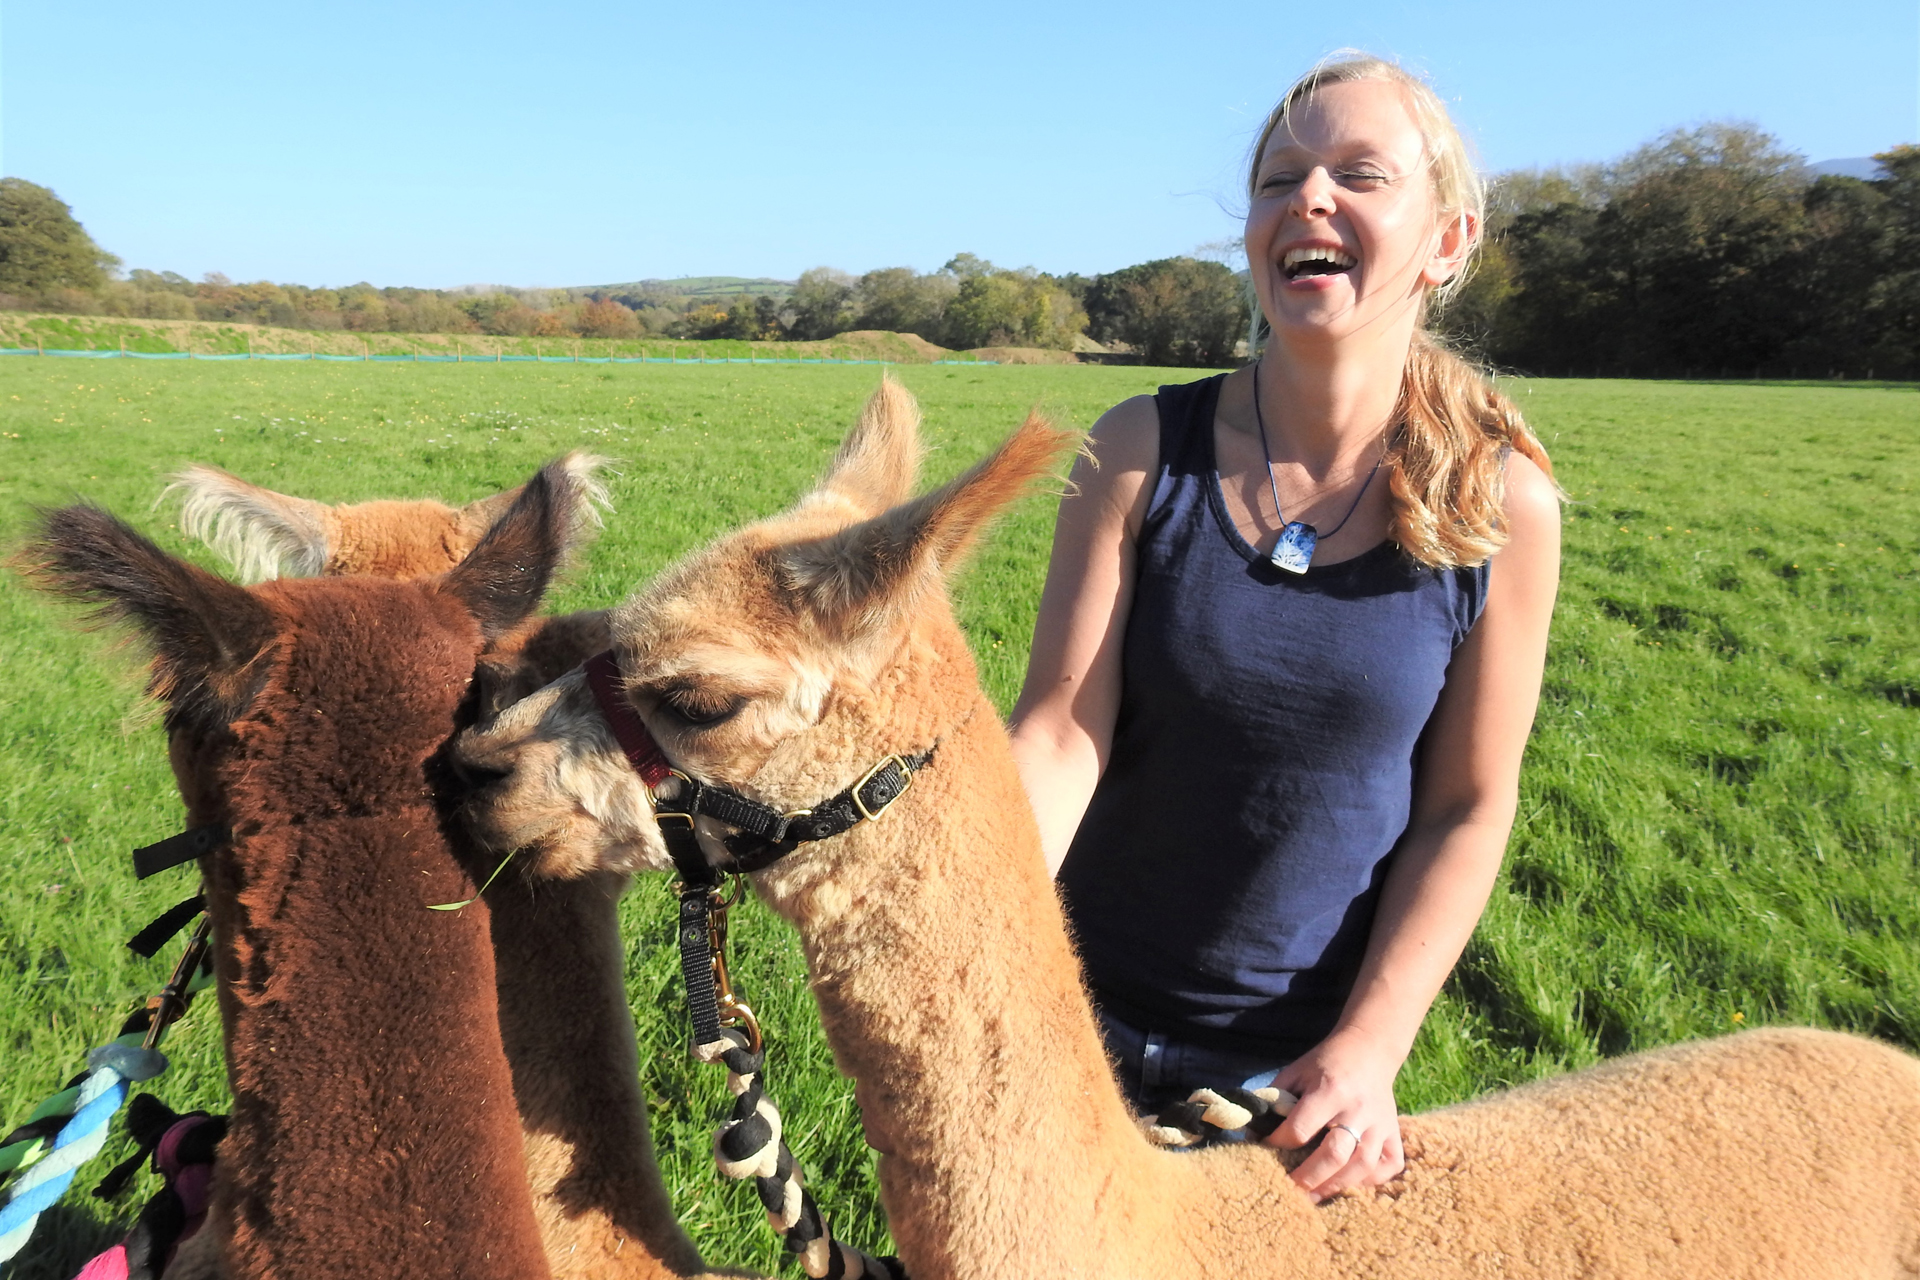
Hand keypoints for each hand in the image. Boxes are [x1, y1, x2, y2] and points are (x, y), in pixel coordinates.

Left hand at [1263, 1028, 1404, 1202]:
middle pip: (1334, 1154)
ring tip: (1313, 1196)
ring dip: (1335, 1185)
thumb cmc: (1326, 1062)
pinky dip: (1372, 1180)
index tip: (1264, 1150)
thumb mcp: (1296, 1071)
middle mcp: (1357, 1109)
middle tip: (1288, 1190)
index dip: (1278, 1143)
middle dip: (1308, 1177)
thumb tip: (1252, 1130)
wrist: (1369, 1048)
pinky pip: (1390, 1165)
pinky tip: (1351, 1184)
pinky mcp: (1394, 1132)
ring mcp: (1380, 1124)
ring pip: (1362, 1165)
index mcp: (1330, 1090)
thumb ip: (1275, 1099)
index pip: (1301, 1128)